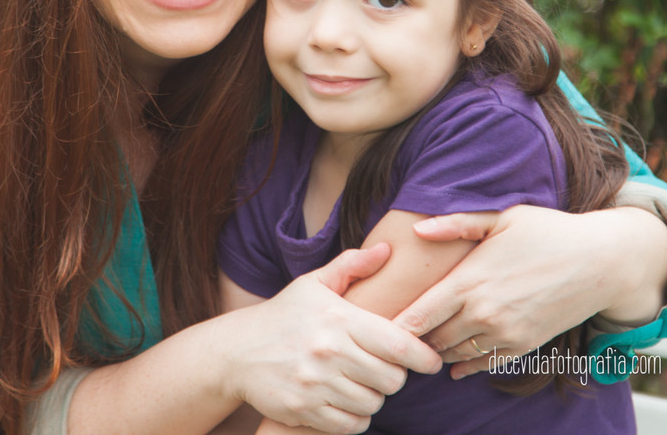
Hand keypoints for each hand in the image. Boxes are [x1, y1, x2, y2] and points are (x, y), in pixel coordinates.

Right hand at [224, 245, 441, 433]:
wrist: (236, 351)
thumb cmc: (283, 315)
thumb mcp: (313, 283)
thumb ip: (352, 265)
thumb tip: (386, 249)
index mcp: (338, 318)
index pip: (398, 344)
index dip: (423, 356)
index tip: (430, 361)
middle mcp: (329, 351)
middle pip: (391, 379)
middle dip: (394, 377)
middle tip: (384, 369)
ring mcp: (315, 383)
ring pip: (372, 404)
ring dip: (373, 397)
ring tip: (362, 384)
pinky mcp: (303, 408)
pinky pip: (350, 424)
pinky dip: (354, 418)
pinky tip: (346, 402)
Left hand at [392, 206, 666, 378]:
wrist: (601, 262)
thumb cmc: (548, 231)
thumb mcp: (502, 217)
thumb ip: (457, 223)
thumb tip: (417, 229)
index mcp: (471, 280)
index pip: (420, 315)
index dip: (396, 326)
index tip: (379, 326)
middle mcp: (484, 312)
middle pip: (433, 339)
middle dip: (413, 339)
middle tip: (393, 338)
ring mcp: (505, 333)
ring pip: (455, 354)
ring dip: (438, 351)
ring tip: (420, 346)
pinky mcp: (524, 345)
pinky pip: (483, 364)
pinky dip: (465, 366)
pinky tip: (453, 364)